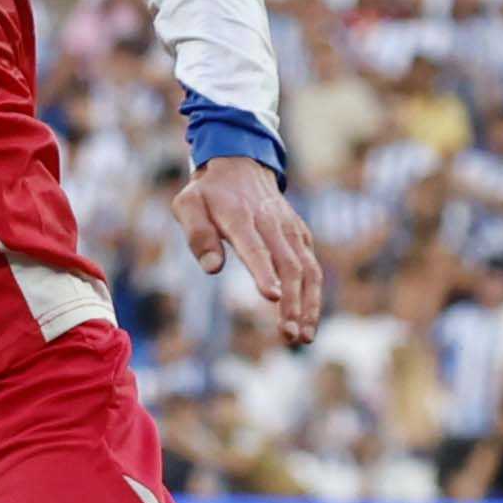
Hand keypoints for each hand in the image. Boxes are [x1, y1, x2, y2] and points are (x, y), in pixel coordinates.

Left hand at [173, 156, 322, 344]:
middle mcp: (273, 224)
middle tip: (289, 334)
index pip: (255, 248)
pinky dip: (314, 295)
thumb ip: (198, 235)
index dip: (264, 273)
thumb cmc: (208, 193)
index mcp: (241, 218)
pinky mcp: (301, 236)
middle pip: (289, 265)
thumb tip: (212, 269)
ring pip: (308, 270)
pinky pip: (313, 268)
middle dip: (293, 302)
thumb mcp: (188, 205)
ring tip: (303, 337)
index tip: (273, 298)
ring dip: (308, 305)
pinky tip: (308, 321)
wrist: (240, 165)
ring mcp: (291, 230)